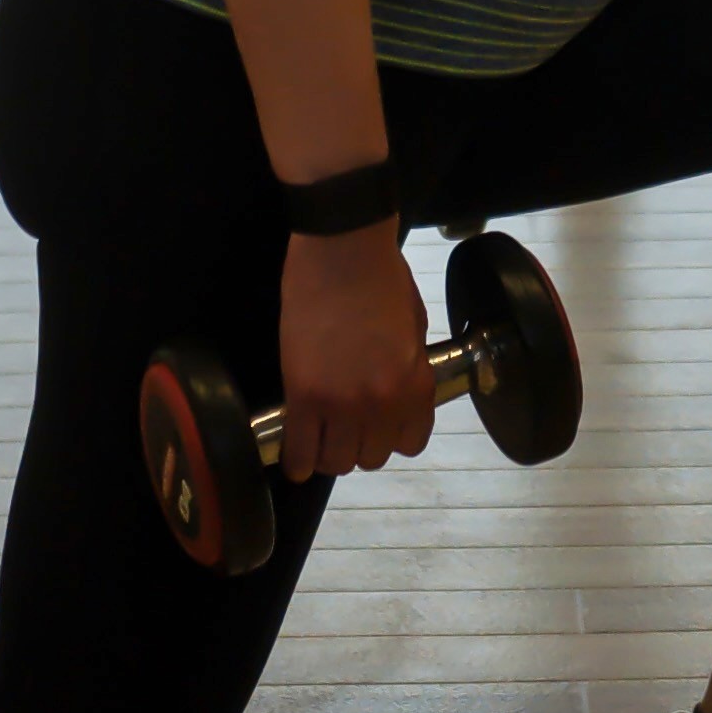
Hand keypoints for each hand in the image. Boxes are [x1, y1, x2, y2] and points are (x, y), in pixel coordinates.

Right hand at [273, 224, 436, 483]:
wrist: (343, 251)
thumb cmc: (381, 278)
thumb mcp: (414, 329)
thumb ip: (409, 370)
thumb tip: (396, 392)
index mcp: (416, 385)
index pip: (411, 444)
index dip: (391, 436)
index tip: (377, 426)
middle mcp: (385, 403)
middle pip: (372, 457)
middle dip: (359, 444)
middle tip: (343, 425)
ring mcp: (343, 404)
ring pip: (337, 462)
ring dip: (328, 453)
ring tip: (317, 436)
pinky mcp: (303, 396)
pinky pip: (300, 452)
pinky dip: (297, 460)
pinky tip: (294, 456)